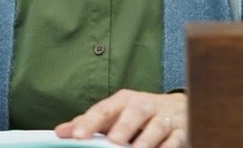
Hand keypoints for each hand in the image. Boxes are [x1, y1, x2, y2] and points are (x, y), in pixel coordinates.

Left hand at [55, 89, 186, 147]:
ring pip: (156, 128)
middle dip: (123, 127)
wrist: (180, 108)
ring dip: (146, 141)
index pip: (104, 109)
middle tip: (113, 141)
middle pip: (134, 114)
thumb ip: (89, 123)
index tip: (78, 136)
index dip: (91, 122)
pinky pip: (176, 140)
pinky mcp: (182, 131)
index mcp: (124, 100)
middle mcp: (145, 106)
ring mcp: (165, 118)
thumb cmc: (139, 114)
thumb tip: (61, 132)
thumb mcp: (115, 114)